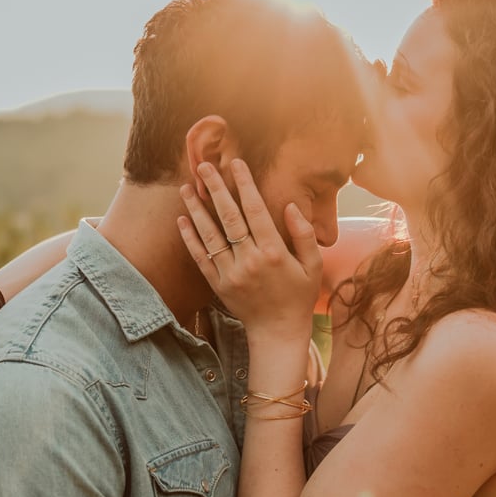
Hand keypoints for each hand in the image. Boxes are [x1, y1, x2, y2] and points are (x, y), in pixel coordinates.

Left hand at [178, 159, 320, 343]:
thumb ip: (304, 235)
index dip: (245, 185)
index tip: (237, 164)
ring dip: (197, 210)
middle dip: (216, 189)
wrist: (278, 332)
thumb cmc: (299, 296)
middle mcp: (250, 260)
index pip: (256, 211)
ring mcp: (231, 273)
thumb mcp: (313, 265)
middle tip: (204, 166)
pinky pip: (200, 258)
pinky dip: (190, 238)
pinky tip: (182, 220)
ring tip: (188, 187)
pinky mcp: (218, 285)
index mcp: (274, 252)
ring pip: (210, 235)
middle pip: (229, 217)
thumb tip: (291, 206)